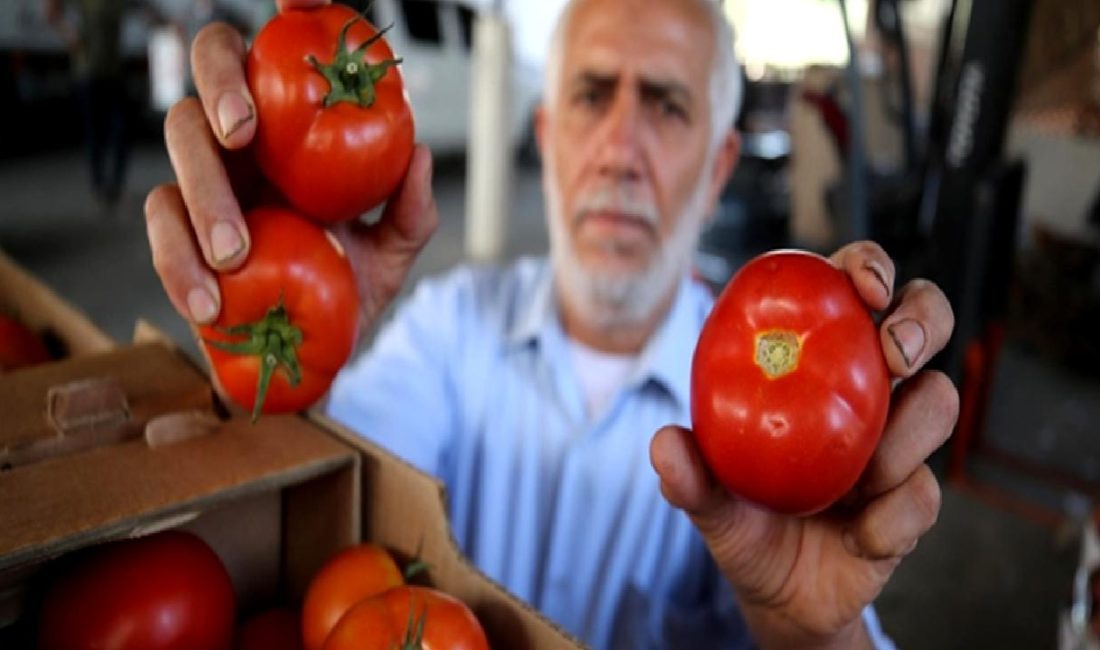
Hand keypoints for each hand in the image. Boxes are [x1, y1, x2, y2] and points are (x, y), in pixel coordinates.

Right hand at [144, 0, 436, 329]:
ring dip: (205, 192)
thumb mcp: (392, 254)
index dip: (293, 7)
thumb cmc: (350, 288)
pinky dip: (179, 262)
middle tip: (245, 135)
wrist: (311, 355)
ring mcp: (207, 174)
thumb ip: (409, 212)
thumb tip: (422, 157)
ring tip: (235, 251)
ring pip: (180, 139)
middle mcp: (249, 135)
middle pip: (213, 64)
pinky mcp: (177, 227)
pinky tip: (208, 301)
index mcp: (298, 125)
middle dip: (222, 83)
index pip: (289, 51)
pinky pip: (161, 224)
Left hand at [651, 241, 957, 648]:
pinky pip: (925, 494)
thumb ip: (689, 475)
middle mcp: (865, 389)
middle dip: (922, 320)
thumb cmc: (742, 517)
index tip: (864, 284)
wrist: (778, 594)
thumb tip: (667, 443)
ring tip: (860, 478)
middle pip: (922, 320)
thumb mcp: (707, 498)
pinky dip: (892, 517)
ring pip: (939, 401)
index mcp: (815, 363)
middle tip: (894, 353)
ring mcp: (898, 441)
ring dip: (904, 437)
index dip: (867, 268)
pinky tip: (859, 535)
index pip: (849, 291)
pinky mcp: (914, 498)